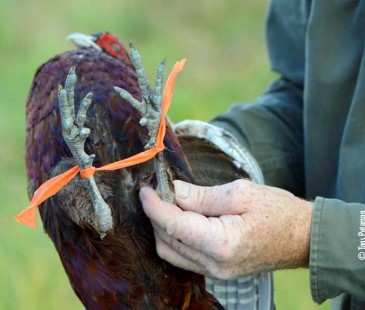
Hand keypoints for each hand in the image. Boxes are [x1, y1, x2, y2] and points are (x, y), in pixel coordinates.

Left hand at [140, 179, 312, 278]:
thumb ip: (202, 196)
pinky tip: (179, 219)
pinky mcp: (217, 271)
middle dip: (156, 215)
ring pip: (171, 251)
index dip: (153, 206)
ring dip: (163, 227)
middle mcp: (214, 264)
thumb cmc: (277, 211)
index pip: (173, 225)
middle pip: (167, 240)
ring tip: (167, 203)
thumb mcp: (240, 193)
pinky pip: (183, 257)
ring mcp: (215, 272)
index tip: (143, 190)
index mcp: (221, 243)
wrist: (300, 237)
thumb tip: (174, 191)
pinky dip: (175, 237)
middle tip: (158, 191)